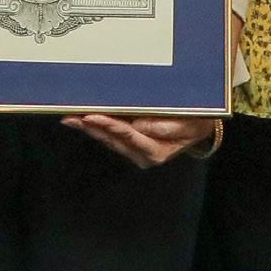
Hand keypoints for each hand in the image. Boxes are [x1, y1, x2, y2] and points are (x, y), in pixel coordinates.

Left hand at [65, 113, 218, 169]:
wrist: (200, 127)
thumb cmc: (196, 122)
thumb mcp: (188, 123)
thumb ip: (167, 127)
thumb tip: (140, 126)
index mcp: (155, 151)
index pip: (127, 135)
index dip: (108, 125)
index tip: (91, 116)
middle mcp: (141, 155)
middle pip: (111, 139)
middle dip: (90, 127)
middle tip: (71, 116)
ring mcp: (134, 151)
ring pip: (107, 139)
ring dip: (88, 128)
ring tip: (70, 117)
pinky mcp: (130, 144)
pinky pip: (110, 136)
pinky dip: (96, 127)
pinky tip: (82, 120)